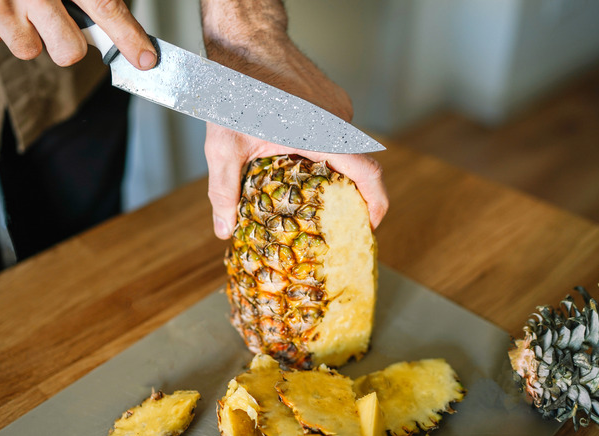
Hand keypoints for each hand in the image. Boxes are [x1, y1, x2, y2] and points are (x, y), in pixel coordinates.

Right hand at [0, 0, 156, 68]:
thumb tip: (109, 21)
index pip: (104, 5)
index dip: (127, 35)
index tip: (145, 59)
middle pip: (68, 50)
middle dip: (65, 45)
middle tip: (51, 20)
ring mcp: (0, 5)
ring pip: (30, 50)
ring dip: (24, 32)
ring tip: (10, 2)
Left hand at [201, 0, 387, 238]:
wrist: (244, 41)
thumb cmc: (234, 88)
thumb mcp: (224, 147)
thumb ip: (225, 191)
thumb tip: (225, 230)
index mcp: (322, 133)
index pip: (367, 173)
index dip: (375, 204)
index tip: (370, 226)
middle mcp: (337, 119)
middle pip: (354, 166)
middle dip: (343, 195)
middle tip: (324, 218)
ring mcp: (337, 105)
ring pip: (341, 149)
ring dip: (327, 169)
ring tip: (300, 187)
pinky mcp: (331, 98)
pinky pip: (333, 131)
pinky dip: (320, 149)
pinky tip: (292, 157)